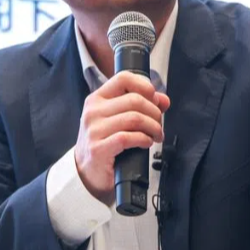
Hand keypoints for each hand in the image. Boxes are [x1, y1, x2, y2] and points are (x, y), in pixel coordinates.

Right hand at [74, 71, 170, 203]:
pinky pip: (128, 138)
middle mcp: (93, 111)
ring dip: (153, 127)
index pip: (123, 79)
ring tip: (156, 135)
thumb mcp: (117, 119)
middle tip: (159, 123)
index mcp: (97, 99)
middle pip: (134, 100)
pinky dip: (144, 139)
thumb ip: (140, 106)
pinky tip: (146, 142)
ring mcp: (94, 130)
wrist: (86, 170)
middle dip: (154, 112)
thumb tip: (163, 100)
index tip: (154, 98)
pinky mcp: (98, 148)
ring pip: (134, 118)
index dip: (145, 86)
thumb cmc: (103, 142)